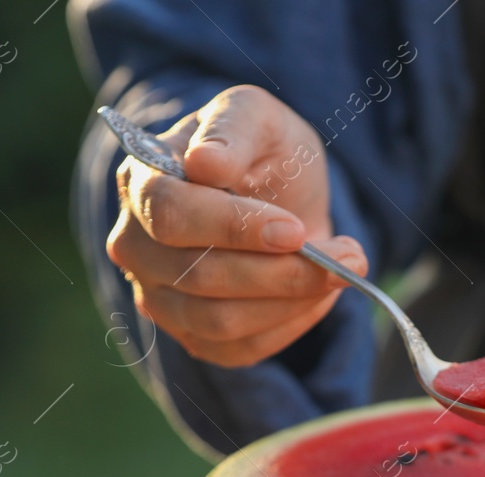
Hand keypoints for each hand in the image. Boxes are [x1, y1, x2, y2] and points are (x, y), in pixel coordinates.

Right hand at [106, 85, 367, 367]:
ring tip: (344, 271)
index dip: (233, 228)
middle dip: (281, 271)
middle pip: (199, 277)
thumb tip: (204, 163)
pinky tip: (318, 295)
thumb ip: (232, 129)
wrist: (276, 194)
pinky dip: (289, 326)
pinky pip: (239, 350)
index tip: (294, 231)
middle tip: (348, 257)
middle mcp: (136, 247)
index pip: (172, 216)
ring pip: (219, 322)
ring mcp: (158, 297)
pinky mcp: (191, 336)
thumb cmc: (260, 150)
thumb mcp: (257, 117)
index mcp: (141, 183)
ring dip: (292, 301)